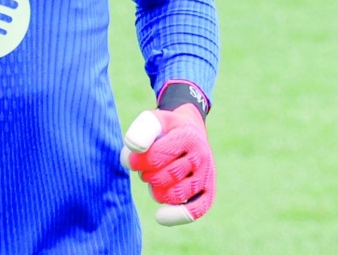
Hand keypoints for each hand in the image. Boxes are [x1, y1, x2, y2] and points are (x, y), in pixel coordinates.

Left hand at [122, 103, 215, 225]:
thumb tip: (134, 149)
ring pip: (177, 194)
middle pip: (165, 177)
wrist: (191, 132)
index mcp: (187, 137)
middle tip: (144, 170)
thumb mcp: (154, 120)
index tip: (128, 161)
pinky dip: (176, 216)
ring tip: (154, 181)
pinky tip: (160, 216)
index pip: (157, 157)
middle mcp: (201, 157)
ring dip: (156, 192)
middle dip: (147, 175)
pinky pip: (195, 210)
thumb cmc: (166, 129)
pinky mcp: (209, 192)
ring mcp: (206, 176)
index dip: (137, 162)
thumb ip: (141, 130)